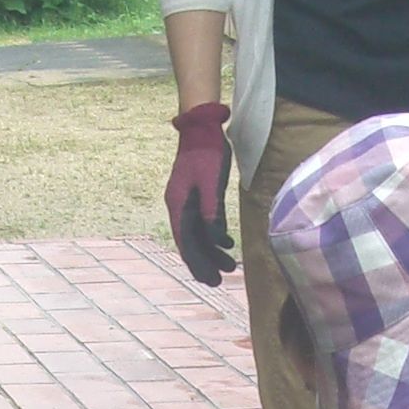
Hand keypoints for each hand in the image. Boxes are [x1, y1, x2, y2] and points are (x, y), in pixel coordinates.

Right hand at [164, 102, 234, 285]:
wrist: (201, 127)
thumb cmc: (207, 152)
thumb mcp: (212, 182)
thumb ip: (212, 211)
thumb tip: (214, 239)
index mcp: (179, 204)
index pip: (186, 242)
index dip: (198, 264)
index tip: (210, 280)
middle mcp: (179, 206)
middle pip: (191, 242)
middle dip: (205, 263)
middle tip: (221, 281)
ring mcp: (187, 201)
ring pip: (198, 234)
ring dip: (213, 251)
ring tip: (230, 266)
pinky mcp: (196, 195)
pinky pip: (203, 222)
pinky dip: (215, 235)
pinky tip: (227, 243)